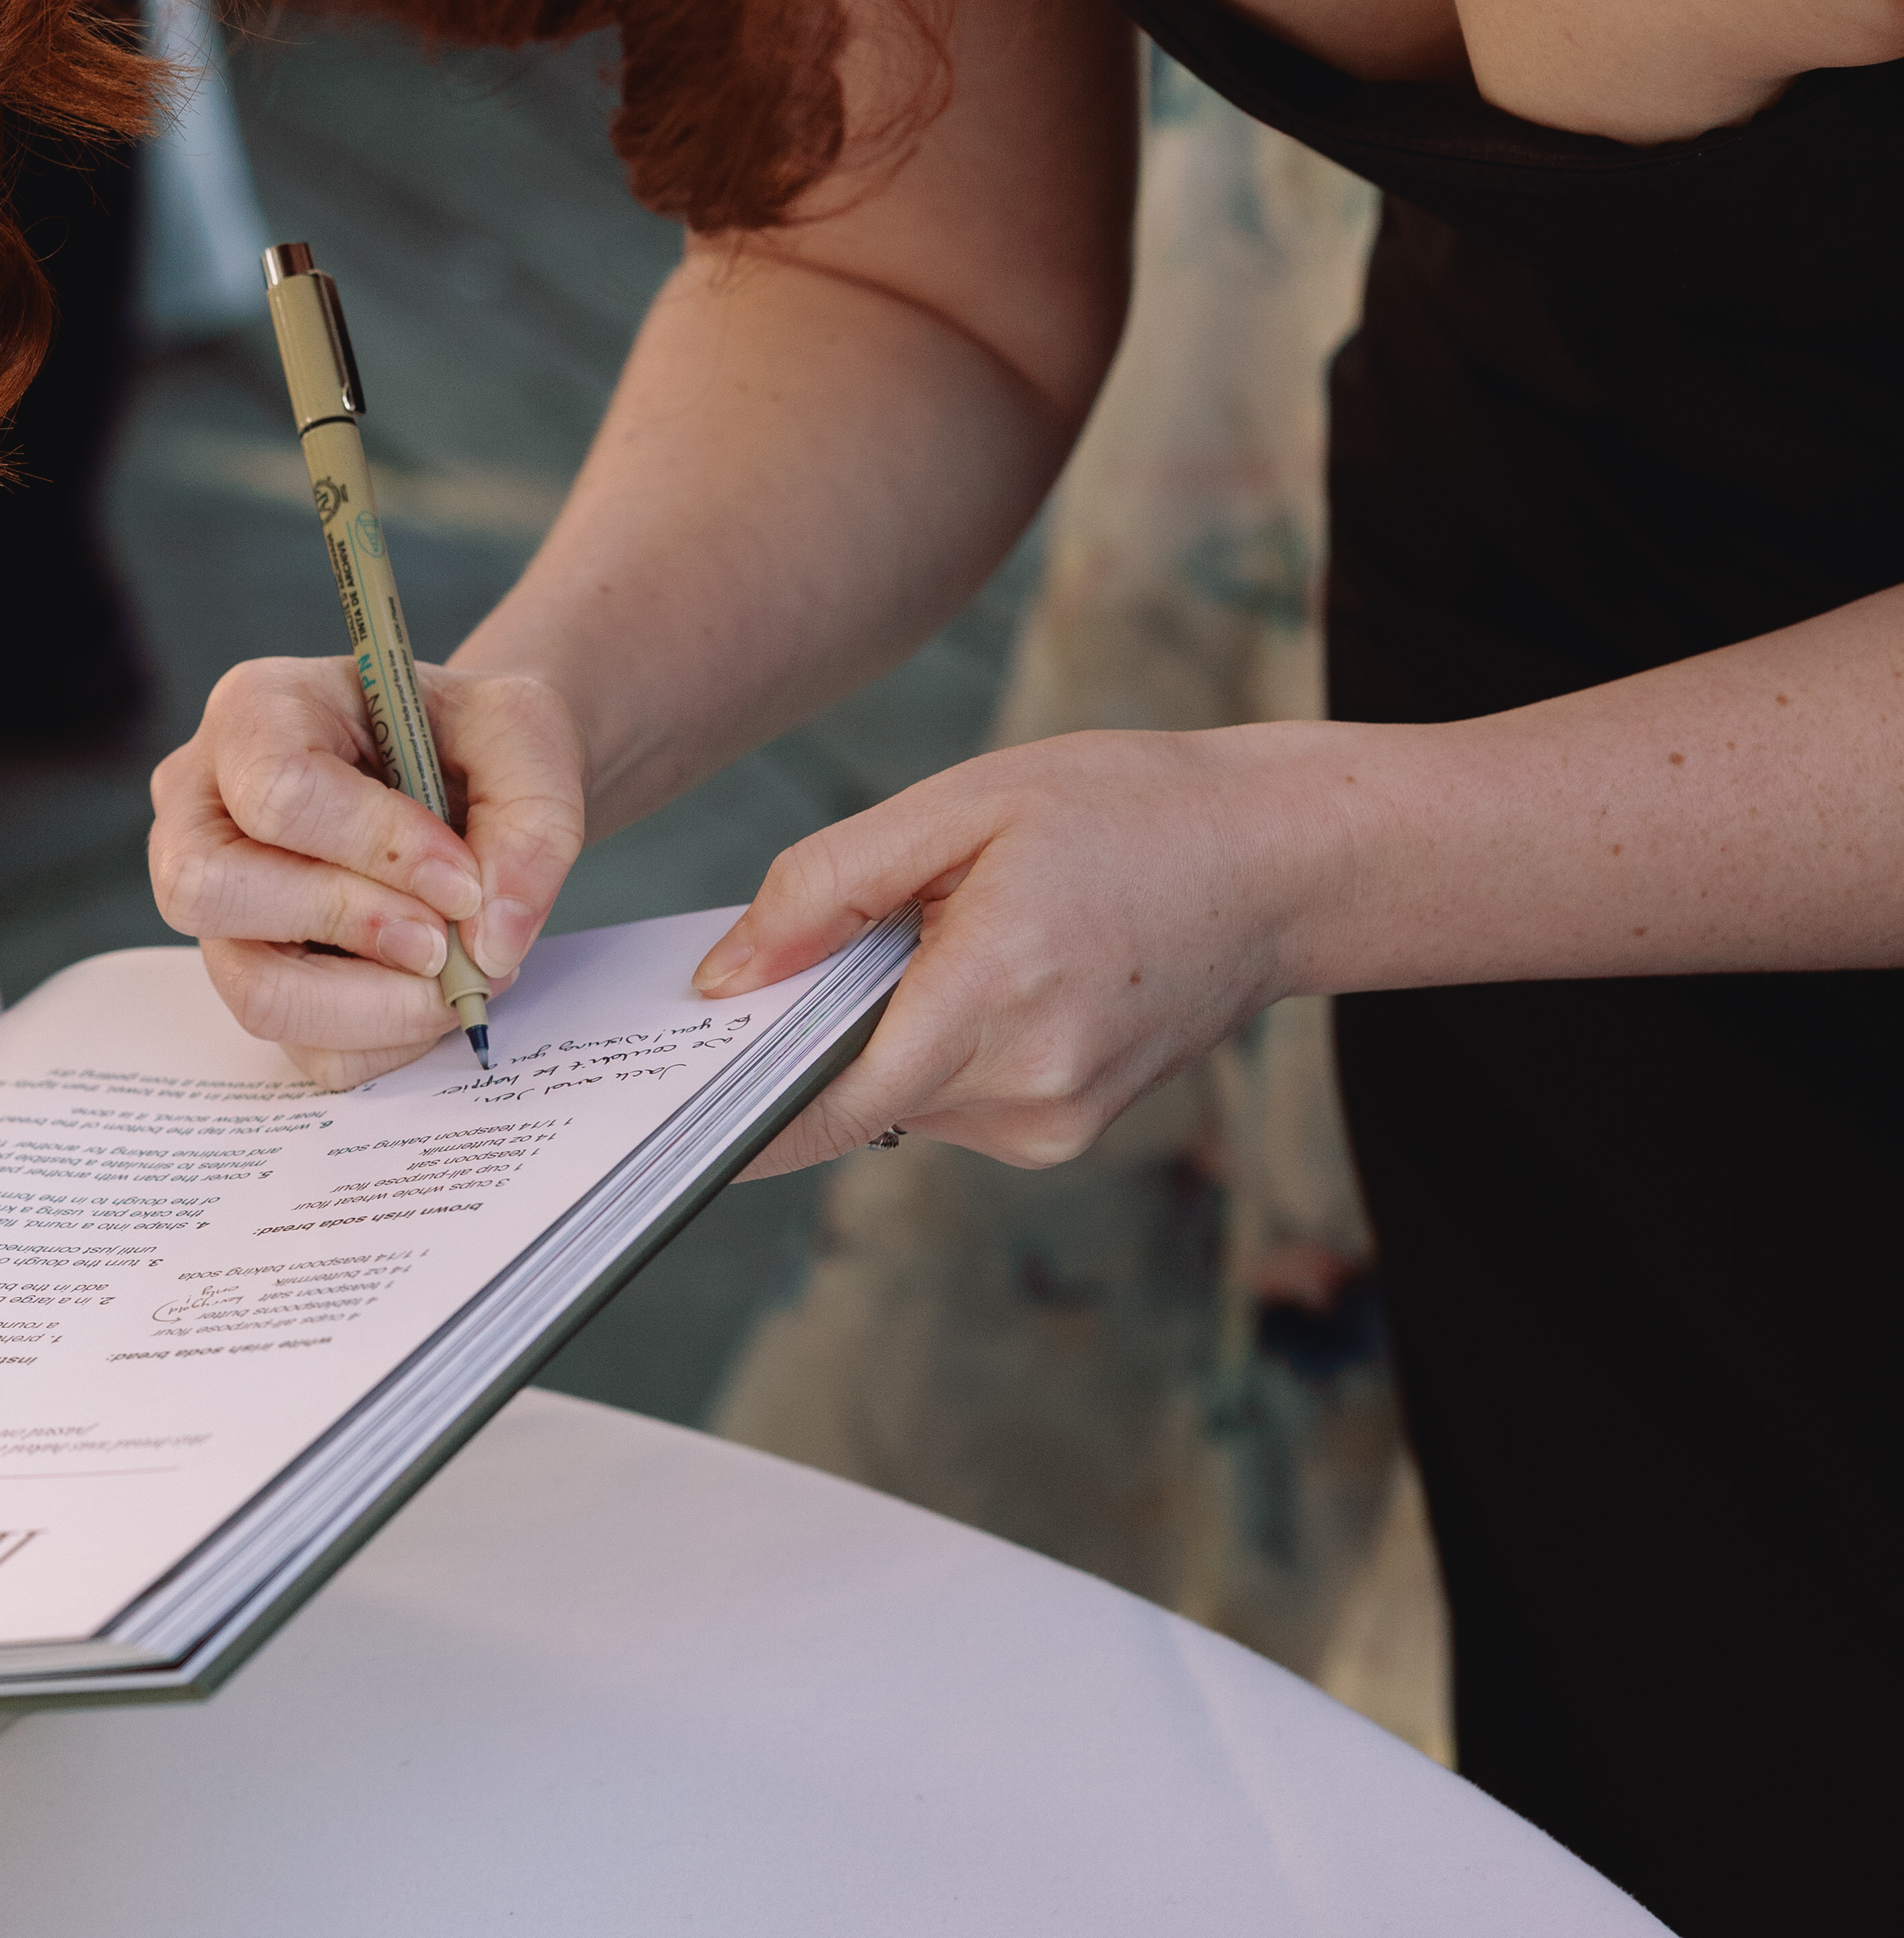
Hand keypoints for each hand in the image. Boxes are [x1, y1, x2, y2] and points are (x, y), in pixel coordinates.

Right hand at [147, 656, 586, 1083]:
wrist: (475, 775)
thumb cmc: (475, 740)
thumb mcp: (526, 734)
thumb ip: (531, 822)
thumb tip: (491, 943)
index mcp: (254, 713)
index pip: (277, 792)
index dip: (376, 849)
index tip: (463, 881)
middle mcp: (203, 807)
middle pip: (210, 891)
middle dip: (349, 926)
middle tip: (445, 939)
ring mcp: (218, 904)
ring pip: (254, 991)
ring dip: (376, 1005)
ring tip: (456, 976)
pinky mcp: (256, 976)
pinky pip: (305, 1048)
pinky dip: (386, 1040)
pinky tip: (432, 994)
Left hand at [690, 721, 1338, 1170]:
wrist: (1278, 864)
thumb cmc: (1128, 810)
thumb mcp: (964, 806)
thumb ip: (828, 887)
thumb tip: (726, 978)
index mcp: (997, 996)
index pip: (825, 1103)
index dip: (733, 1113)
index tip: (659, 1107)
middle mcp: (1028, 1089)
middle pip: (850, 1097)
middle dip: (804, 1035)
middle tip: (786, 957)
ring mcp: (1053, 1125)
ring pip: (897, 1100)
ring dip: (877, 1032)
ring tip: (938, 933)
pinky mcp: (1064, 1131)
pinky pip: (948, 1100)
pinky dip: (930, 1044)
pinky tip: (982, 968)